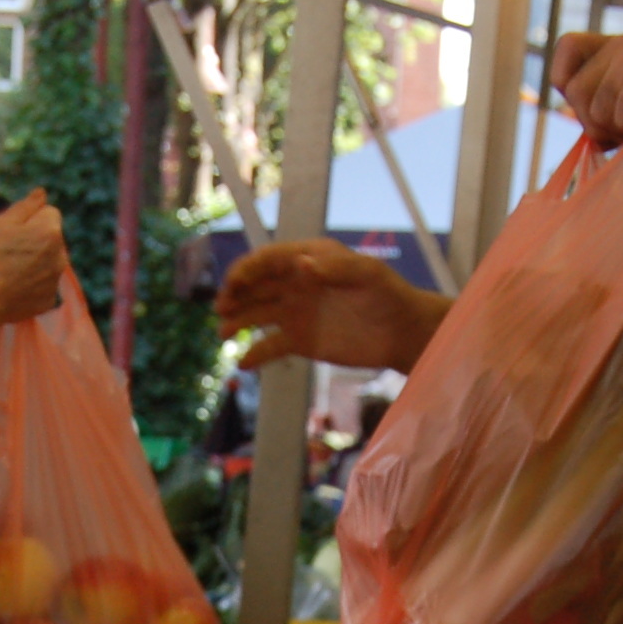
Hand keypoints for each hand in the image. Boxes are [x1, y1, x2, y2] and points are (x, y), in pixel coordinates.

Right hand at [0, 190, 66, 356]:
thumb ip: (25, 206)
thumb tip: (42, 193)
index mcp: (50, 231)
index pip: (48, 212)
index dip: (27, 219)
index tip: (9, 232)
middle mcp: (61, 256)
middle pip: (49, 238)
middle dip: (33, 239)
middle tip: (4, 252)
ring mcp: (55, 281)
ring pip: (46, 260)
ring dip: (32, 261)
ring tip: (5, 270)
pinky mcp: (47, 300)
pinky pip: (41, 283)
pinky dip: (30, 283)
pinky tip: (10, 287)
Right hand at [213, 239, 448, 373]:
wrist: (401, 332)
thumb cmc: (388, 296)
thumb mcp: (367, 275)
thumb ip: (335, 268)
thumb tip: (301, 264)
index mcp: (309, 260)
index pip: (270, 260)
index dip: (248, 269)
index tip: (235, 283)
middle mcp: (295, 283)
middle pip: (256, 286)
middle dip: (235, 294)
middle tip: (222, 308)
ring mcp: (295, 312)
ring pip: (256, 314)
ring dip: (236, 322)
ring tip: (223, 334)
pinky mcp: (299, 340)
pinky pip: (270, 346)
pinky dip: (255, 354)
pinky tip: (243, 363)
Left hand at [551, 32, 622, 146]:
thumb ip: (603, 101)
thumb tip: (576, 121)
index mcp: (618, 45)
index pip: (566, 49)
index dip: (568, 83)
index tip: (595, 105)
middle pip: (576, 92)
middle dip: (598, 121)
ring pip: (595, 109)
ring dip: (619, 129)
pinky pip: (621, 116)